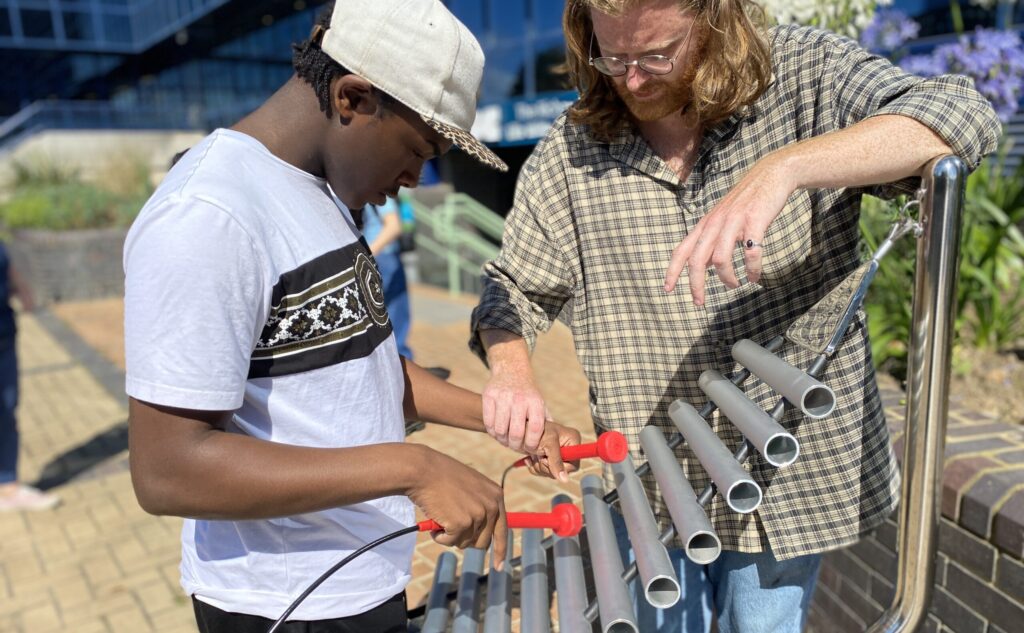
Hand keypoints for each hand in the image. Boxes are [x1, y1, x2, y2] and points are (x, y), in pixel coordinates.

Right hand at [407, 446, 506, 562]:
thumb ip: (480, 506)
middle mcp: (492, 507)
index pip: (502, 530)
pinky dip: (439, 536)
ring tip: (441, 516)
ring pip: (464, 543)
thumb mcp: (470, 487)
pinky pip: (449, 542)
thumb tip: (480, 535)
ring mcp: (478, 516)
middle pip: (483, 542)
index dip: (500, 550)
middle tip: (450, 526)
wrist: (423, 470)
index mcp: (496, 496)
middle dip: (465, 539)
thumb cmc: (441, 476)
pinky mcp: (462, 524)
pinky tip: (435, 519)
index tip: (498, 566)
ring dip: (450, 536)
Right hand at [481, 371, 548, 452]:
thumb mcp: (540, 402)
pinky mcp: (489, 396)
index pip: (535, 428)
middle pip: (516, 433)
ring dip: (502, 441)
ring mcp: (502, 397)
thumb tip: (552, 444)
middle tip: (516, 448)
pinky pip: (488, 423)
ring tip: (506, 441)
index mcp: (535, 401)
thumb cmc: (527, 392)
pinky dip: (492, 432)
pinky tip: (497, 433)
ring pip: (500, 430)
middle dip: (516, 446)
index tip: (530, 449)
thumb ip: (545, 422)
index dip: (532, 443)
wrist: (511, 369)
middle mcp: (519, 398)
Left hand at [522, 421, 581, 482]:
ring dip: (539, 466)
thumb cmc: (537, 430)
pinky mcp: (548, 459)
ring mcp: (558, 455)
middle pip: (561, 471)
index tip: (548, 458)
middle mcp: (568, 448)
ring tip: (535, 453)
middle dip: (547, 466)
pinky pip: (543, 472)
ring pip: (551, 473)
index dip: (560, 466)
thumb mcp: (549, 444)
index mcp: (574, 441)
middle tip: (539, 455)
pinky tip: (531, 457)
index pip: (574, 465)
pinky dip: (535, 466)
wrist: (523, 427)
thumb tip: (565, 480)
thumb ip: (557, 462)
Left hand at [663, 157, 794, 304]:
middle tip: (699, 303)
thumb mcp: (723, 219)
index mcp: (705, 224)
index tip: (667, 290)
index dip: (672, 271)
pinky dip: (752, 269)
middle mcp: (715, 223)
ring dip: (727, 279)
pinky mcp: (755, 221)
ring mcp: (734, 221)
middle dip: (696, 285)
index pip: (682, 250)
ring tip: (734, 285)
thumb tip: (706, 266)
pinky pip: (750, 253)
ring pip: (721, 259)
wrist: (772, 174)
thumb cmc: (747, 202)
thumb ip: (712, 241)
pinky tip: (755, 276)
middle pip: (697, 260)